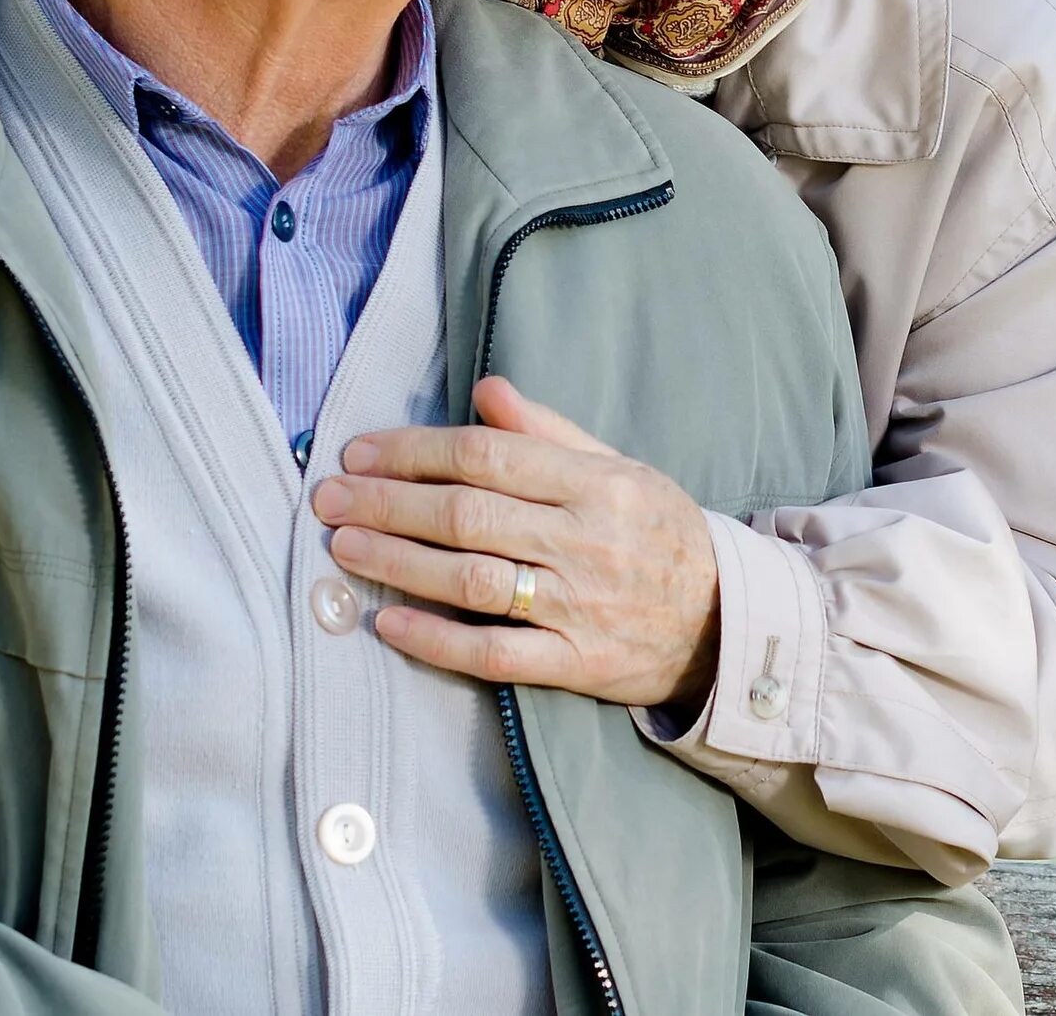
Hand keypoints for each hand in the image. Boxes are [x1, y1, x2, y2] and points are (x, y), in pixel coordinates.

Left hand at [312, 375, 720, 713]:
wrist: (726, 621)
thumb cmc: (659, 533)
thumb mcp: (620, 467)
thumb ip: (548, 431)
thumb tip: (485, 390)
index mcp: (598, 483)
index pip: (488, 456)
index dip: (416, 451)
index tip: (360, 453)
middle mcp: (587, 540)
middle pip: (468, 515)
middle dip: (389, 503)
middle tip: (329, 497)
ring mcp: (581, 606)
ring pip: (473, 580)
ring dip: (399, 562)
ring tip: (344, 546)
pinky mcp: (577, 665)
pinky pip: (495, 654)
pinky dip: (437, 640)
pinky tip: (389, 622)